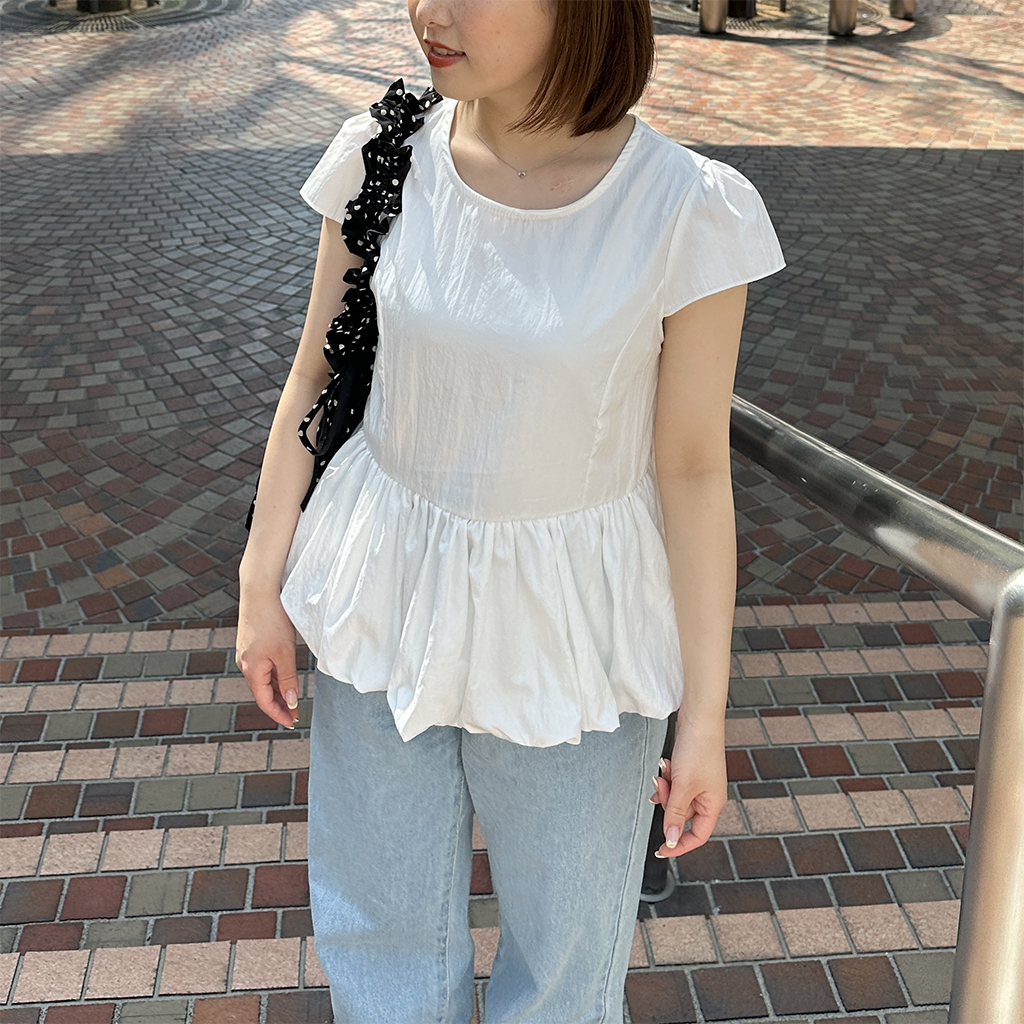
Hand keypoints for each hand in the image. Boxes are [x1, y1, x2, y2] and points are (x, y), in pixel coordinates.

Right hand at [235, 586, 301, 729]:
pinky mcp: (250, 644)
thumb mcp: (285, 653)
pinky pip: (262, 667)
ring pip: (263, 679)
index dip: (279, 714)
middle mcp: (245, 664)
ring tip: (293, 698)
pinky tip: (284, 676)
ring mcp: (246, 654)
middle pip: (262, 692)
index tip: (292, 722)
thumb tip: (291, 702)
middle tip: (295, 714)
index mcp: (252, 670)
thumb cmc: (272, 622)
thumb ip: (288, 679)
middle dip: (279, 704)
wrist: (259, 592)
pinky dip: (273, 676)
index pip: (264, 701)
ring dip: (277, 690)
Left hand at [648, 716, 727, 857]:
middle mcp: (709, 796)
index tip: (661, 849)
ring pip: (676, 798)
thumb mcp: (684, 786)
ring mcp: (700, 782)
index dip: (680, 844)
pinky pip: (674, 783)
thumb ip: (676, 814)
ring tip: (664, 771)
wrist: (699, 718)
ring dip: (665, 787)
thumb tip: (671, 840)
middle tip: (662, 784)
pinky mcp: (691, 770)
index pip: (698, 835)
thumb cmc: (697, 750)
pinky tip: (664, 765)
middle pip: (682, 814)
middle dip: (668, 802)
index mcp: (713, 804)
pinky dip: (667, 777)